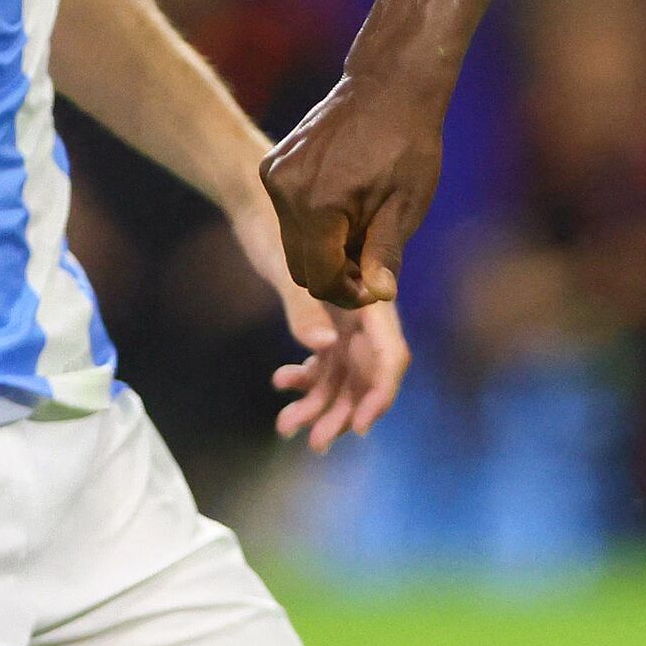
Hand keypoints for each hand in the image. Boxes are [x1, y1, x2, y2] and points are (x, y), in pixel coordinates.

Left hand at [228, 190, 408, 448]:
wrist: (257, 203)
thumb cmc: (276, 226)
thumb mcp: (287, 265)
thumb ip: (304, 307)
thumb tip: (320, 348)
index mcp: (370, 297)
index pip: (389, 357)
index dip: (379, 395)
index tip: (359, 427)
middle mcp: (364, 311)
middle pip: (364, 375)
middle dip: (342, 411)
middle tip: (314, 442)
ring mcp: (345, 317)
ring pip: (342, 375)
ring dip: (318, 404)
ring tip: (285, 426)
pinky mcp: (324, 318)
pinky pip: (323, 361)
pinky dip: (305, 378)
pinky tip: (281, 381)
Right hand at [263, 75, 441, 309]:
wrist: (388, 87)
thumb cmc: (407, 147)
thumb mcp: (405, 205)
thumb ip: (384, 253)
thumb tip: (380, 296)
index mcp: (318, 207)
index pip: (321, 278)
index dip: (348, 294)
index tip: (374, 288)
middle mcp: (285, 192)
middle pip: (301, 265)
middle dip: (335, 274)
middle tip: (372, 262)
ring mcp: (275, 175)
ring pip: (292, 241)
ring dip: (324, 248)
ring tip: (364, 230)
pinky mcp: (273, 164)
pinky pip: (287, 213)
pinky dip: (313, 222)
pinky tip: (348, 206)